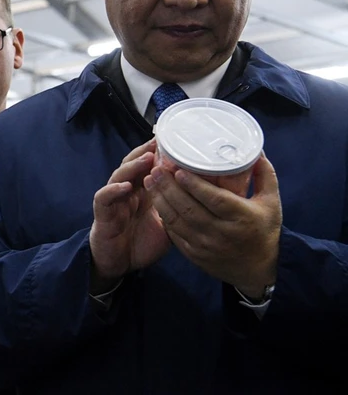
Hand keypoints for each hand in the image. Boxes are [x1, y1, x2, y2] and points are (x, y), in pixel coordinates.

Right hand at [89, 140, 170, 291]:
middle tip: (160, 141)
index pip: (149, 167)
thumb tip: (209, 200)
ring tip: (147, 159)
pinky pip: (104, 198)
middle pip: (133, 165)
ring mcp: (113, 201)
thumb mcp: (168, 224)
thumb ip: (179, 209)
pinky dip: (113, 191)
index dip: (159, 154)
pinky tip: (125, 186)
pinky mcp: (102, 214)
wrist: (119, 264)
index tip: (175, 140)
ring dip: (132, 166)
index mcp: (143, 192)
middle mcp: (127, 191)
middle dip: (145, 152)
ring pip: (119, 176)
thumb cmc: (142, 242)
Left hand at [145, 153, 281, 297]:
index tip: (178, 170)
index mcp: (242, 218)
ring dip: (160, 200)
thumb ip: (265, 176)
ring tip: (149, 181)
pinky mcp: (195, 254)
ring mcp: (206, 246)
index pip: (214, 200)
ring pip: (177, 221)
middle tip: (156, 170)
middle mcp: (222, 233)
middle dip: (169, 188)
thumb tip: (256, 151)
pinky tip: (156, 201)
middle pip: (190, 209)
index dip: (195, 185)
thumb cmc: (264, 231)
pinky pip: (175, 234)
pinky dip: (164, 217)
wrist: (259, 269)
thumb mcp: (271, 203)